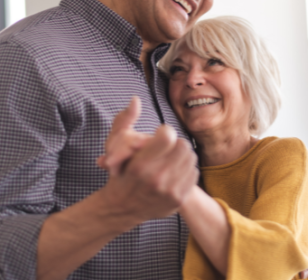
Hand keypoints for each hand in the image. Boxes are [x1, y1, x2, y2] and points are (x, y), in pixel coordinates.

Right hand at [99, 98, 198, 223]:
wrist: (122, 209)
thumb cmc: (120, 174)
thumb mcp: (114, 148)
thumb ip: (124, 121)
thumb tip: (136, 99)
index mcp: (140, 166)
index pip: (168, 136)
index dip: (165, 132)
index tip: (159, 135)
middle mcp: (156, 180)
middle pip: (183, 145)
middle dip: (174, 142)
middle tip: (167, 146)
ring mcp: (169, 191)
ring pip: (191, 157)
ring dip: (182, 154)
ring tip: (170, 158)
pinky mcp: (179, 199)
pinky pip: (194, 172)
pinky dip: (186, 169)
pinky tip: (174, 170)